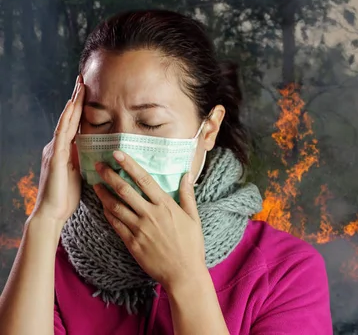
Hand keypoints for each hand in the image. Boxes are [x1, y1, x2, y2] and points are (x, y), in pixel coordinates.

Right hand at [32, 76, 84, 224]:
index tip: (88, 89)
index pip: (74, 123)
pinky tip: (72, 109)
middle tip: (83, 78)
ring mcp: (54, 151)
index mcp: (65, 149)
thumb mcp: (80, 171)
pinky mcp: (55, 158)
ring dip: (73, 104)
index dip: (80, 106)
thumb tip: (101, 148)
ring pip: (65, 122)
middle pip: (68, 117)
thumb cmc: (67, 195)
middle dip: (76, 98)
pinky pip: (62, 135)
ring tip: (79, 86)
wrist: (52, 213)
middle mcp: (57, 146)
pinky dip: (67, 120)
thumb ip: (86, 158)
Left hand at [93, 151, 205, 287]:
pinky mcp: (132, 243)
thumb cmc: (191, 245)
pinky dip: (107, 214)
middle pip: (125, 190)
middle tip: (99, 165)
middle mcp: (150, 214)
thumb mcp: (193, 217)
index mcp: (166, 205)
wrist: (183, 273)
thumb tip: (186, 175)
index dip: (130, 165)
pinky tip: (102, 206)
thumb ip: (187, 195)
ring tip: (95, 184)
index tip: (118, 154)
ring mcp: (139, 229)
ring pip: (116, 207)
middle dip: (110, 175)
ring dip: (104, 194)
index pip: (144, 180)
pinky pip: (115, 225)